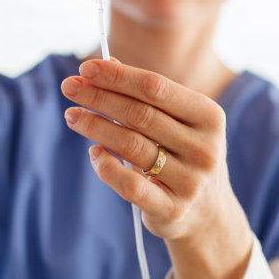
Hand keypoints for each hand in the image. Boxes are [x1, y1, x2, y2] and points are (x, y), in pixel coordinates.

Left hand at [60, 59, 254, 278]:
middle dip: (99, 97)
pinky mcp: (172, 210)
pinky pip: (130, 185)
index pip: (156, 87)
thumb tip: (107, 64)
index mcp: (209, 117)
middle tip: (68, 87)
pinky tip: (93, 153)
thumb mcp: (176, 123)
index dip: (118, 76)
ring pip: (131, 146)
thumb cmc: (184, 156)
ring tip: (72, 116)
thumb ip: (146, 96)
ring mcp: (190, 181)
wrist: (208, 215)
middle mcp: (204, 148)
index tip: (86, 68)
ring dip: (95, 127)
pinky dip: (106, 166)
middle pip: (140, 114)